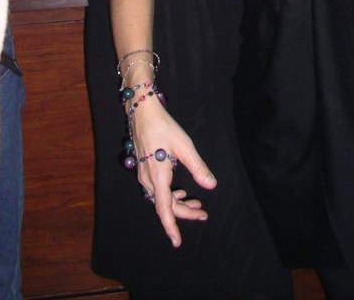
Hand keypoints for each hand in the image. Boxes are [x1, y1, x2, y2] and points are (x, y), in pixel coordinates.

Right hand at [131, 99, 215, 247]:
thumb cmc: (164, 126)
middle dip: (184, 212)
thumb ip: (198, 167)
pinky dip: (170, 194)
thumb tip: (211, 185)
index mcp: (158, 175)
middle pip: (165, 205)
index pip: (164, 208)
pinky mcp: (144, 168)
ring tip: (197, 204)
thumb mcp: (184, 146)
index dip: (171, 226)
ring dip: (178, 203)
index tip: (177, 242)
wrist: (142, 112)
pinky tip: (180, 191)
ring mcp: (144, 174)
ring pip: (161, 198)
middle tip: (203, 213)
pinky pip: (157, 189)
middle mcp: (148, 179)